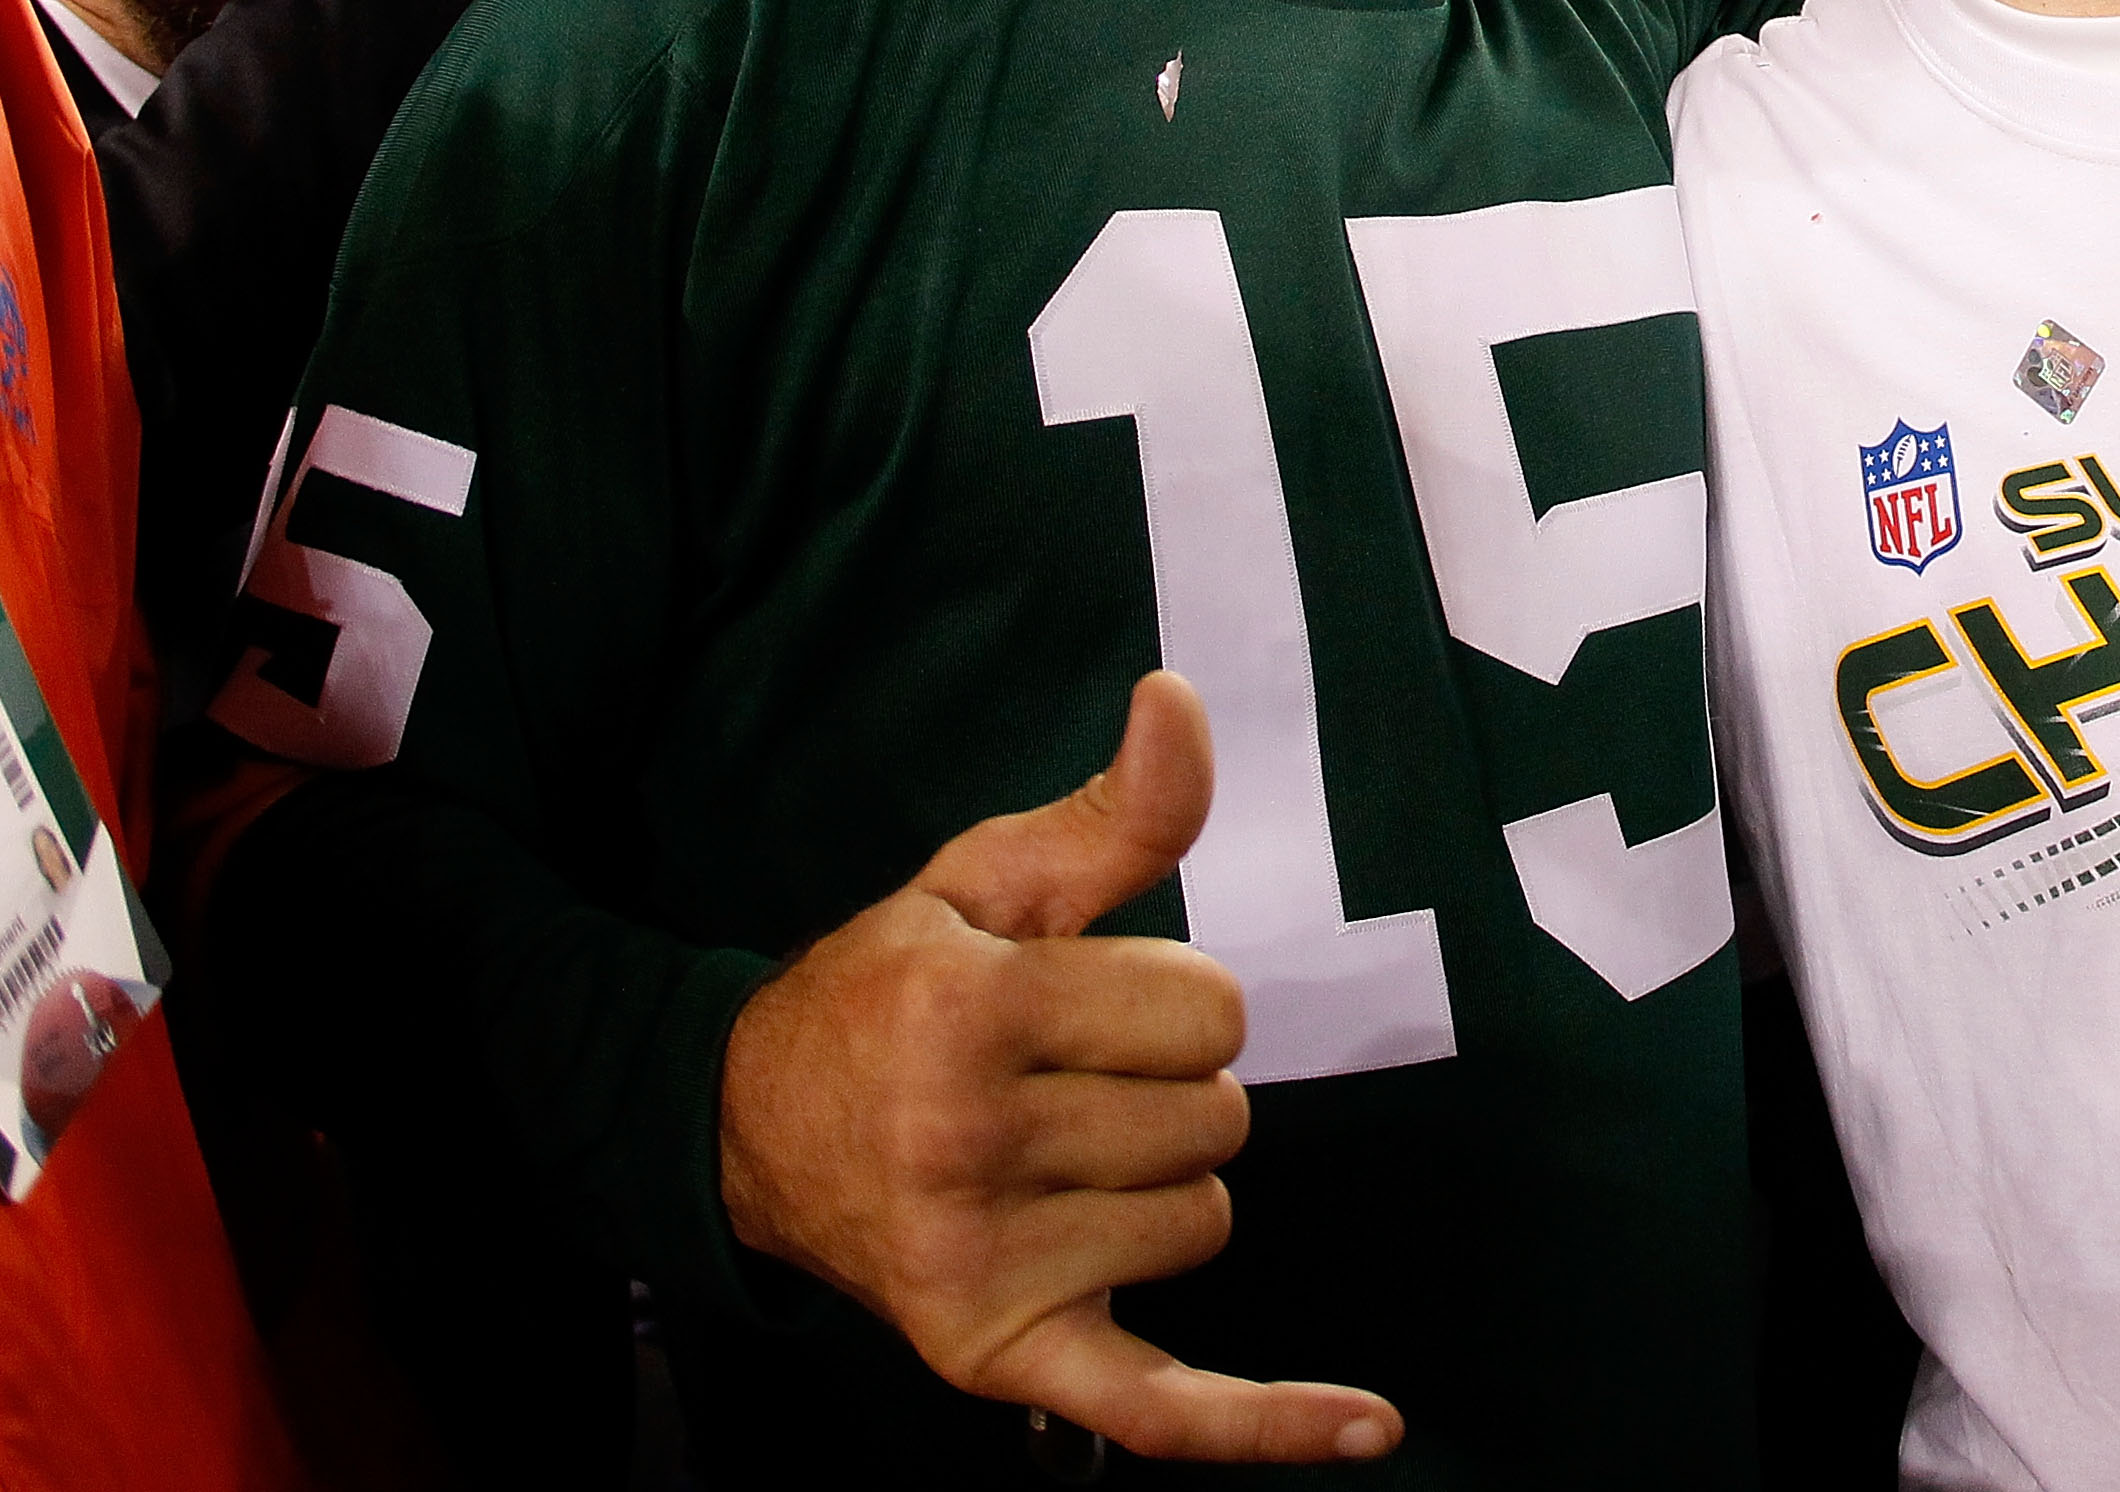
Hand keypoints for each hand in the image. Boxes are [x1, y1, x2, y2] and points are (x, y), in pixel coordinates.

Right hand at [715, 674, 1399, 1467]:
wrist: (749, 1131)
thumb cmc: (892, 991)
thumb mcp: (987, 880)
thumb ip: (1113, 814)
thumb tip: (1180, 701)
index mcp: (970, 1010)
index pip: (1211, 1010)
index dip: (1174, 999)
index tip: (1089, 1004)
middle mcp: (965, 1140)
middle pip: (1217, 1116)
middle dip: (1167, 1089)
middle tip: (1061, 1083)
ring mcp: (978, 1261)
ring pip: (1206, 1218)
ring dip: (1159, 1188)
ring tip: (1048, 1159)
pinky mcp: (995, 1354)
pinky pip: (1165, 1407)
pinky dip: (1268, 1423)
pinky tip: (1371, 1429)